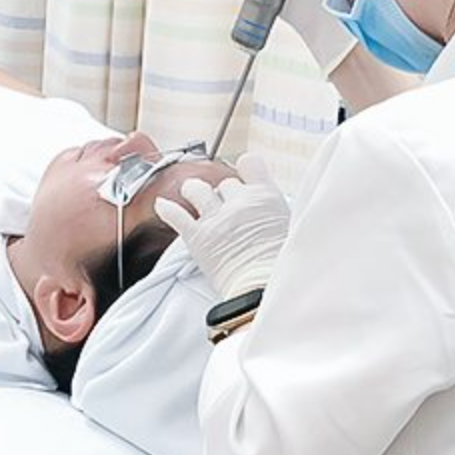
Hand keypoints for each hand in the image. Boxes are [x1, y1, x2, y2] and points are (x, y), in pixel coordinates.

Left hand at [154, 154, 289, 298]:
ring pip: (196, 188)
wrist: (262, 291)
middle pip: (225, 183)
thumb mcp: (290, 228)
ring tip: (194, 199)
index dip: (245, 169)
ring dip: (194, 192)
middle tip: (227, 210)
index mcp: (266, 197)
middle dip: (224, 194)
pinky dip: (167, 209)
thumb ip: (275, 211)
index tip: (243, 176)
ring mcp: (215, 217)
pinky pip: (175, 214)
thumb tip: (269, 207)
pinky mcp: (196, 236)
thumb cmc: (279, 268)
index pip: (250, 163)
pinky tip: (163, 206)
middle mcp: (239, 202)